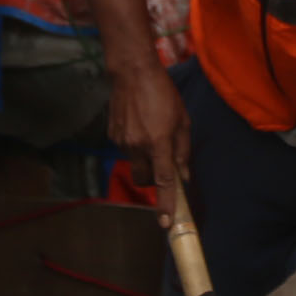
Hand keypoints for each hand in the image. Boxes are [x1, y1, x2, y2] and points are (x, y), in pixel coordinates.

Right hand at [109, 58, 189, 205]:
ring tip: (150, 131)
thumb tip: (183, 174)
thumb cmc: (163, 92)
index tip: (166, 223)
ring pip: (135, 164)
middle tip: (163, 164)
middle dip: (154, 181)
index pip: (163, 182)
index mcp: (158, 142)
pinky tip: (139, 123)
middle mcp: (137, 146)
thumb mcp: (182, 120)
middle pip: (144, 180)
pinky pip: (126, 150)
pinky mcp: (112, 135)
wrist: (131, 72)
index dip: (165, 204)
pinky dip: (135, 145)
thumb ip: (183, 149)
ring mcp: (122, 141)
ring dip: (145, 158)